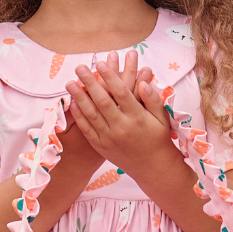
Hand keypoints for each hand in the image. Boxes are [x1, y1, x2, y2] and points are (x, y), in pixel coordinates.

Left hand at [66, 49, 174, 180]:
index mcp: (137, 117)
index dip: (110, 77)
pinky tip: (72, 103)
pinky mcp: (101, 147)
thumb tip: (143, 82)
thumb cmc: (158, 139)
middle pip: (102, 100)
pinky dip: (79, 116)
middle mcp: (122, 127)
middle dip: (90, 82)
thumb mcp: (162, 118)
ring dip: (79, 97)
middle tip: (80, 67)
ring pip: (91, 114)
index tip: (101, 63)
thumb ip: (152, 99)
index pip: (121, 92)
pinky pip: (87, 130)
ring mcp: (110, 138)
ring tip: (70, 83)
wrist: (153, 168)